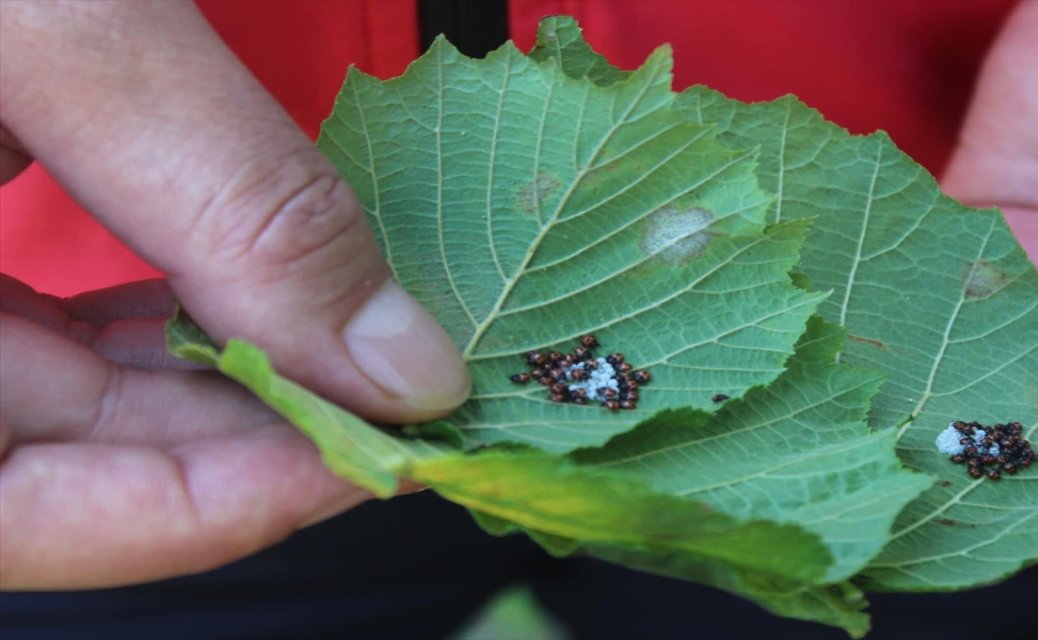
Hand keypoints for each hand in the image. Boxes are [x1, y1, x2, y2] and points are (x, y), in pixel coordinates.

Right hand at [0, 1, 468, 588]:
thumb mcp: (49, 11)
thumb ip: (227, 196)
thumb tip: (399, 364)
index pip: (21, 519)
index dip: (212, 510)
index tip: (380, 452)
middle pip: (45, 468)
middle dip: (236, 440)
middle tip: (394, 397)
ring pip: (45, 401)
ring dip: (206, 381)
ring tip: (343, 346)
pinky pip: (22, 319)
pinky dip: (146, 314)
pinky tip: (235, 289)